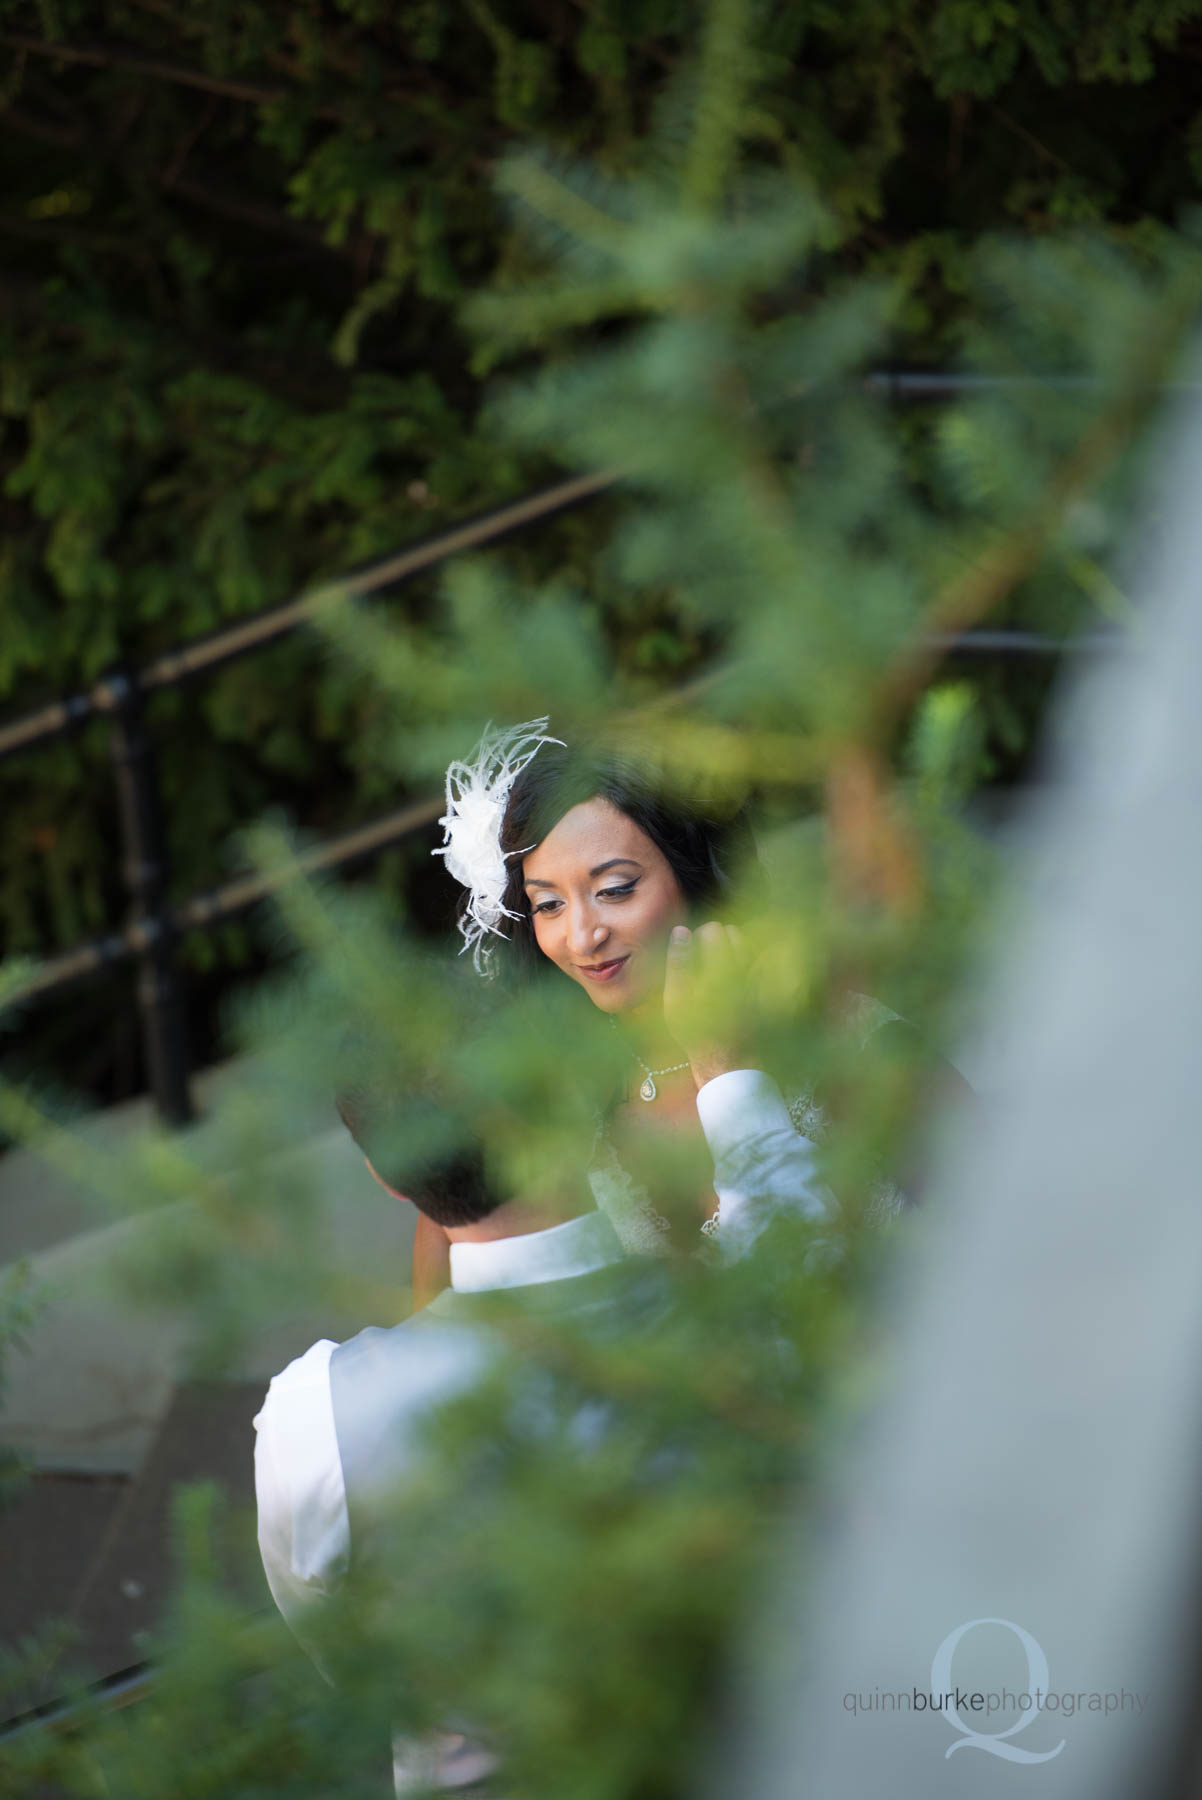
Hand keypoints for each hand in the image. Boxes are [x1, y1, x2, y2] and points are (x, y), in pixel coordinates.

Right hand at [662, 921, 749, 1088]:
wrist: (727, 1061)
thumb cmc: (695, 1034)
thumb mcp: (675, 1001)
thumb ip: (677, 964)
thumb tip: (681, 930)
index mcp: (718, 969)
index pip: (712, 931)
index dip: (700, 936)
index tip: (693, 949)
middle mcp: (742, 970)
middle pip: (731, 934)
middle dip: (717, 939)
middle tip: (704, 958)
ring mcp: (757, 979)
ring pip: (746, 946)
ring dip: (732, 948)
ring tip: (718, 966)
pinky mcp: (766, 990)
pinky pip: (758, 963)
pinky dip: (745, 963)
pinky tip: (734, 975)